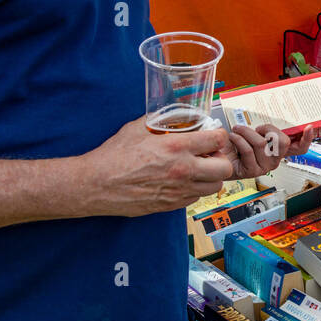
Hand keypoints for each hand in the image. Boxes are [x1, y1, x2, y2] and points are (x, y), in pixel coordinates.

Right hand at [81, 117, 237, 216]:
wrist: (96, 184)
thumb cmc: (114, 155)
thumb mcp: (138, 128)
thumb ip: (162, 121)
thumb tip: (177, 115)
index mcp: (176, 147)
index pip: (218, 140)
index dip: (218, 136)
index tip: (213, 136)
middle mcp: (183, 170)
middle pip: (224, 168)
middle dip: (220, 159)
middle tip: (209, 155)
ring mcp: (178, 190)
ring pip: (215, 187)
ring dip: (210, 177)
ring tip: (197, 169)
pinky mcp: (171, 205)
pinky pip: (196, 198)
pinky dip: (195, 189)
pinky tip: (182, 181)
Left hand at [225, 123, 314, 177]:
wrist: (214, 152)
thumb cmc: (233, 142)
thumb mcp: (252, 131)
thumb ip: (264, 128)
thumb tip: (270, 119)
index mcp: (278, 150)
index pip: (300, 148)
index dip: (307, 139)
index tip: (309, 127)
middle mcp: (275, 160)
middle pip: (283, 141)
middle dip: (267, 128)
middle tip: (256, 128)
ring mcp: (265, 168)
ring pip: (261, 143)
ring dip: (246, 132)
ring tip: (237, 131)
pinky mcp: (253, 172)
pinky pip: (248, 149)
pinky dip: (238, 139)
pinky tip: (232, 138)